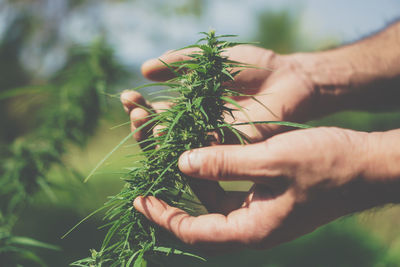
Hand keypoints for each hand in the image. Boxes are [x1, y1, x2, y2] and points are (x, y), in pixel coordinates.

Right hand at [121, 45, 316, 142]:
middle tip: (132, 109)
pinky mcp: (232, 148)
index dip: (142, 106)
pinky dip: (188, 146)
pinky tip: (171, 137)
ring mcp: (215, 139)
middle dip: (144, 123)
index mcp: (193, 107)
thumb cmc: (253, 66)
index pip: (159, 112)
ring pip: (180, 145)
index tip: (128, 96)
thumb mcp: (210, 59)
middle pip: (164, 132)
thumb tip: (144, 69)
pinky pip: (206, 150)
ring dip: (159, 137)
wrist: (289, 77)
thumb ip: (180, 63)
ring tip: (143, 124)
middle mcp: (199, 126)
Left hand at [133, 127, 391, 249]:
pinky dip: (213, 177)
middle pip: (200, 220)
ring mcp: (262, 213)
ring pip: (214, 204)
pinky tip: (203, 156)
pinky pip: (231, 192)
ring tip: (171, 162)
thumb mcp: (273, 159)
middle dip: (172, 200)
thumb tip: (182, 162)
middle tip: (149, 180)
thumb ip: (225, 162)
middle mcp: (254, 226)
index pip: (194, 232)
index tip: (139, 199)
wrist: (367, 165)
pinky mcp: (269, 198)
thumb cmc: (327, 163)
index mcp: (253, 229)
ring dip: (192, 185)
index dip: (163, 216)